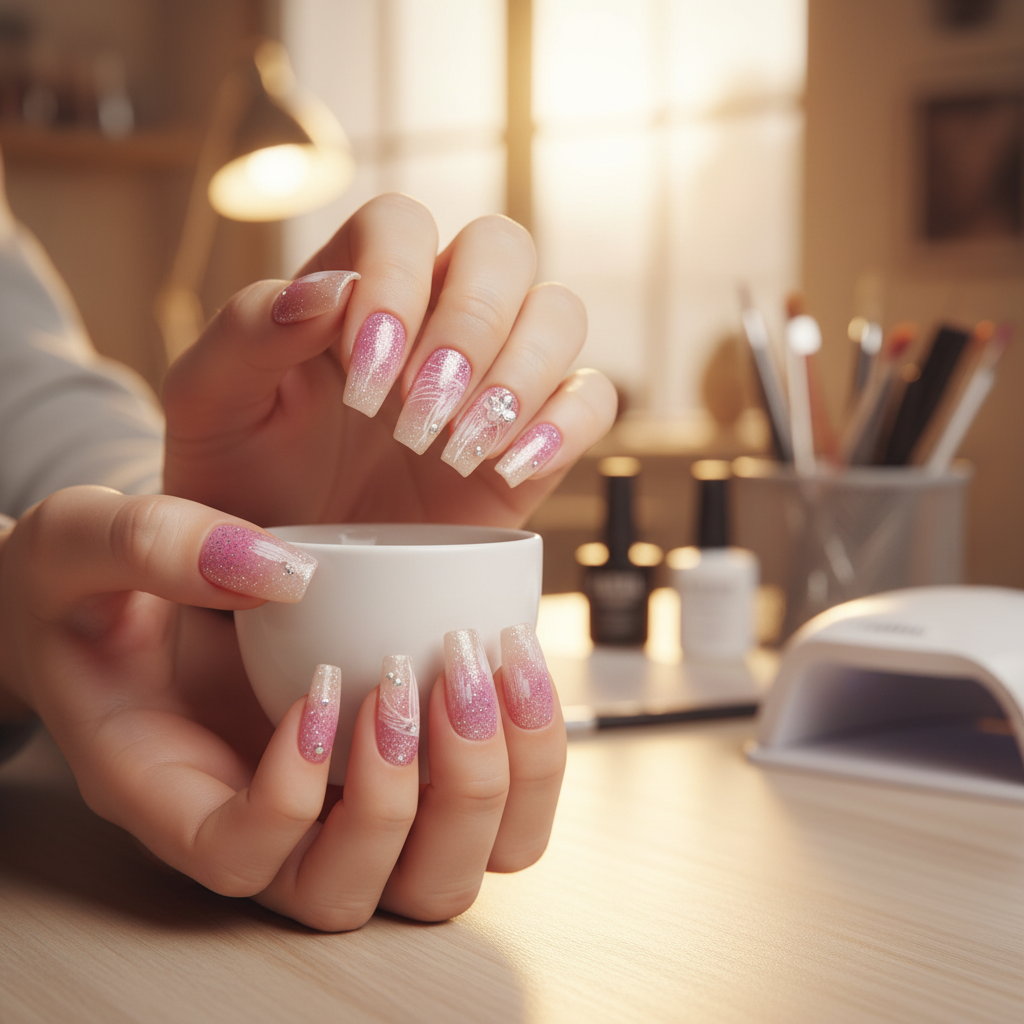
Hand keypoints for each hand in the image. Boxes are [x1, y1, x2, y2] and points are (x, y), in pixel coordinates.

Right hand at [0, 487, 565, 929]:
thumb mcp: (82, 544)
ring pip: (439, 873)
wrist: (123, 596)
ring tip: (478, 667)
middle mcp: (262, 819)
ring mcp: (337, 802)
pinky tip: (511, 658)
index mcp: (168, 785)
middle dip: (405, 797)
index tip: (321, 687)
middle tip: (419, 679)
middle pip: (349, 891)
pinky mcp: (397, 763)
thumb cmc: (87, 589)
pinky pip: (488, 811)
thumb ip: (150, 546)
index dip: (291, 799)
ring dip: (483, 784)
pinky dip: (524, 754)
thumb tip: (275, 568)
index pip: (237, 856)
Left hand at [163, 193, 615, 526]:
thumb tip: (328, 290)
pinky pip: (591, 400)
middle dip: (471, 326)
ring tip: (458, 450)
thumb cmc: (240, 477)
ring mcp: (493, 377)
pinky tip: (509, 468)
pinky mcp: (535, 440)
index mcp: (354, 289)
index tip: (365, 374)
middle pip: (502, 248)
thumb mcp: (210, 405)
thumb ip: (246, 333)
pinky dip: (565, 425)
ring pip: (559, 313)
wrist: (286, 569)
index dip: (397, 281)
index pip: (401, 224)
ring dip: (520, 375)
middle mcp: (434, 317)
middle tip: (420, 414)